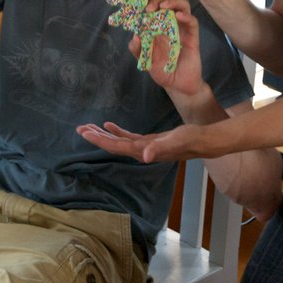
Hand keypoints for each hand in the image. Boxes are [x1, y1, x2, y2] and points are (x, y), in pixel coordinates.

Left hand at [76, 121, 210, 163]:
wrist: (202, 142)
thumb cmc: (190, 141)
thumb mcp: (175, 142)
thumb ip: (160, 149)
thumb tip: (145, 156)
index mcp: (142, 151)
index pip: (116, 146)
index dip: (100, 140)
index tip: (85, 132)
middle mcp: (140, 151)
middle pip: (113, 145)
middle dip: (96, 138)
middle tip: (79, 128)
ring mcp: (143, 147)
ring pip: (118, 141)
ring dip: (103, 135)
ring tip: (88, 128)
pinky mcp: (148, 141)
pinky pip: (128, 137)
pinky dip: (117, 132)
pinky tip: (108, 125)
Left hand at [134, 0, 203, 99]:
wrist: (177, 85)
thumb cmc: (161, 70)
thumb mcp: (145, 60)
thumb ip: (137, 49)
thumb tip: (135, 36)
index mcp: (157, 25)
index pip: (154, 4)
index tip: (140, 0)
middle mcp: (170, 23)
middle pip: (167, 1)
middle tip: (149, 8)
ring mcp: (182, 29)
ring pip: (183, 6)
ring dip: (173, 2)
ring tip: (163, 7)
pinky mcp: (192, 37)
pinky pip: (192, 23)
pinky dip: (186, 17)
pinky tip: (178, 16)